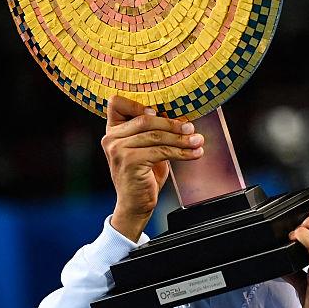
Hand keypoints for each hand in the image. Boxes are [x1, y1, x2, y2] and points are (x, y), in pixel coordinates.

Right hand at [101, 94, 203, 240]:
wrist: (135, 204)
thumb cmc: (143, 174)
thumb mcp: (147, 148)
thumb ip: (154, 132)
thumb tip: (182, 119)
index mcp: (113, 130)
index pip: (117, 103)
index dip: (138, 103)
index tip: (162, 110)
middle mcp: (111, 137)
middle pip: (146, 119)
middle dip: (173, 124)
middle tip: (191, 129)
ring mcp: (118, 149)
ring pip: (157, 135)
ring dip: (182, 139)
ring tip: (198, 142)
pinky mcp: (130, 161)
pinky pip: (162, 151)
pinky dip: (182, 152)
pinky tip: (194, 153)